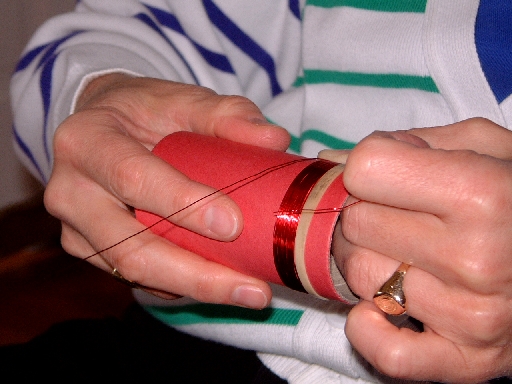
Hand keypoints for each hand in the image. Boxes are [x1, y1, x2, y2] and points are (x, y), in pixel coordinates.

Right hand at [44, 73, 289, 306]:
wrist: (106, 125)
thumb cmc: (146, 112)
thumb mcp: (184, 100)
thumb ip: (228, 115)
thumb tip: (274, 141)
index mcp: (87, 141)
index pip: (132, 176)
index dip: (182, 204)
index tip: (234, 225)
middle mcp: (70, 190)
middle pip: (130, 246)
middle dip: (197, 274)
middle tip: (254, 289)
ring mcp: (76, 228)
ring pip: (133, 272)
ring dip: (195, 288)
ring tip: (249, 293)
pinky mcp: (91, 250)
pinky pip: (136, 277)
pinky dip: (180, 286)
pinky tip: (220, 285)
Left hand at [329, 118, 511, 381]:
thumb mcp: (485, 146)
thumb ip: (410, 143)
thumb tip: (332, 159)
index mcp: (480, 194)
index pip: (365, 169)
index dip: (368, 165)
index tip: (387, 175)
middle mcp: (474, 258)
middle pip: (356, 223)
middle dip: (364, 210)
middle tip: (394, 213)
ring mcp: (470, 315)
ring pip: (359, 276)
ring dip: (368, 260)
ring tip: (403, 252)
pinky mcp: (467, 358)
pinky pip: (385, 352)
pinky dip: (369, 327)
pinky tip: (387, 304)